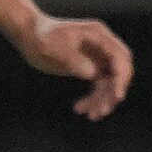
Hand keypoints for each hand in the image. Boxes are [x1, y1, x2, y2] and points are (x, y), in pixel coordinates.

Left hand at [18, 13, 132, 120]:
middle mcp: (102, 45)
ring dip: (102, 100)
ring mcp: (97, 56)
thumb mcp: (53, 47)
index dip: (121, 77)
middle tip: (103, 110)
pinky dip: (92, 98)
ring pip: (109, 82)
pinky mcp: (89, 66)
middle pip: (119, 71)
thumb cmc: (41, 37)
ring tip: (91, 116)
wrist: (30, 35)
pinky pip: (98, 85)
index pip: (119, 57)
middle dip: (113, 91)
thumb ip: (73, 59)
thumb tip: (92, 74)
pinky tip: (79, 108)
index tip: (117, 96)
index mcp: (98, 35)